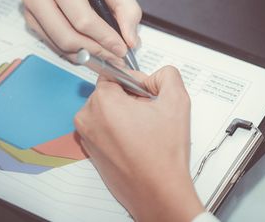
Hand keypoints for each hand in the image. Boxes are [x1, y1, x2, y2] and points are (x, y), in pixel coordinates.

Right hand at [11, 0, 141, 63]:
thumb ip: (127, 9)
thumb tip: (130, 40)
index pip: (82, 18)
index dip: (105, 38)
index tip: (123, 48)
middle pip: (68, 36)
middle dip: (97, 51)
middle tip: (117, 57)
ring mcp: (29, 7)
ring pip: (60, 44)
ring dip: (88, 55)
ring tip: (109, 55)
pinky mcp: (31, 19)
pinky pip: (54, 44)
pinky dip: (77, 51)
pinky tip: (93, 49)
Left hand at [75, 66, 204, 221]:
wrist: (158, 191)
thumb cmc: (163, 155)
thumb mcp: (176, 101)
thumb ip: (167, 75)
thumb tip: (157, 75)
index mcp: (103, 102)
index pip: (114, 73)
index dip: (135, 81)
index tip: (147, 94)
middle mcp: (88, 118)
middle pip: (110, 92)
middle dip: (131, 98)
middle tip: (151, 114)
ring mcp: (87, 137)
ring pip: (108, 111)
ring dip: (126, 115)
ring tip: (146, 131)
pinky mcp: (91, 151)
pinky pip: (105, 129)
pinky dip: (120, 130)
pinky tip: (139, 142)